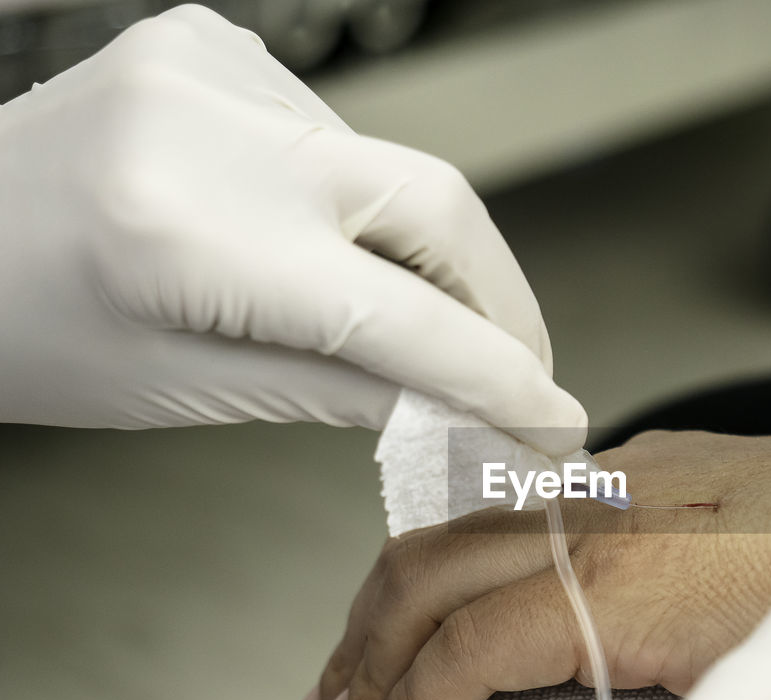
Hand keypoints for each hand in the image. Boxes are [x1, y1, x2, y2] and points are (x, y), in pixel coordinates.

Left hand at [0, 5, 583, 450]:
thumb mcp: (188, 387)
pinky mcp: (219, 44)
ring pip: (401, 171)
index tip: (555, 421)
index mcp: (188, 233)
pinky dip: (368, 207)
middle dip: (502, 304)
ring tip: (418, 322)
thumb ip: (346, 390)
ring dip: (435, 258)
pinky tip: (331, 242)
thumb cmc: (29, 329)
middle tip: (524, 374)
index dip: (499, 378)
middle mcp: (211, 125)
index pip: (403, 317)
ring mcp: (215, 67)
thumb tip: (469, 410)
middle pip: (441, 206)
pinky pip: (345, 139)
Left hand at [290, 429, 770, 699]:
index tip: (390, 646)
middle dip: (368, 627)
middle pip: (437, 546)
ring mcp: (603, 535)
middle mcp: (602, 490)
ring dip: (374, 662)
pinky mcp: (614, 594)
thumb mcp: (761, 523)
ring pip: (433, 586)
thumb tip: (636, 597)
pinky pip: (476, 647)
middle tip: (332, 695)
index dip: (423, 588)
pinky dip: (420, 694)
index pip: (491, 522)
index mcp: (634, 474)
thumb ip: (683, 546)